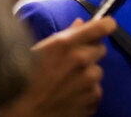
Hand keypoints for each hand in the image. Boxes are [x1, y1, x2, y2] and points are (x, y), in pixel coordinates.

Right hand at [0, 17, 116, 116]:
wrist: (25, 112)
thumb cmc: (27, 79)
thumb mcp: (41, 51)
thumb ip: (65, 36)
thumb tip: (81, 23)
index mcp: (65, 44)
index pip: (101, 26)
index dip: (105, 25)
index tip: (105, 26)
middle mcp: (80, 59)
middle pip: (101, 49)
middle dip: (90, 53)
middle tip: (73, 62)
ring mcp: (88, 80)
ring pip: (98, 71)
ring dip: (88, 75)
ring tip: (68, 82)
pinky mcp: (93, 98)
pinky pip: (97, 90)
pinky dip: (87, 93)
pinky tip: (71, 95)